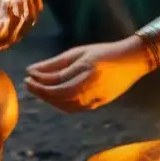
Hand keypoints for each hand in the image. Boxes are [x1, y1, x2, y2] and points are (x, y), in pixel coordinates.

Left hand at [0, 0, 42, 55]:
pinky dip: (4, 31)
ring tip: (15, 0)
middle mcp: (13, 26)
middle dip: (29, 0)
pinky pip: (0, 40)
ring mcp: (3, 38)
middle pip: (30, 15)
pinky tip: (4, 20)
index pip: (32, 1)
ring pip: (19, 29)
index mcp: (14, 12)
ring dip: (19, 15)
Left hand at [24, 37, 149, 112]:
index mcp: (86, 70)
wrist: (132, 61)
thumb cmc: (103, 52)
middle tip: (27, 83)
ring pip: (66, 105)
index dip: (39, 79)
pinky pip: (75, 108)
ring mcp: (97, 97)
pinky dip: (60, 104)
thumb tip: (31, 70)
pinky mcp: (99, 104)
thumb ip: (55, 63)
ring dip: (48, 99)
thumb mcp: (79, 52)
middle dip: (40, 91)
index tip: (27, 74)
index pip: (57, 79)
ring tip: (37, 89)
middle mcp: (92, 86)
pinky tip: (52, 96)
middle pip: (59, 95)